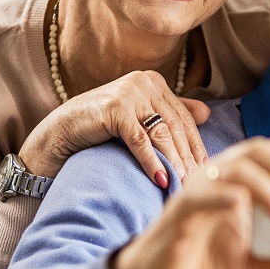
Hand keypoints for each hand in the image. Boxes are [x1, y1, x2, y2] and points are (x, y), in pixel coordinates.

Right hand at [19, 70, 211, 185]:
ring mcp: (130, 93)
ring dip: (174, 163)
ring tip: (183, 186)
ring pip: (161, 134)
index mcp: (154, 82)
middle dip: (188, 158)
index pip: (183, 117)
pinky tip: (161, 180)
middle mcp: (144, 82)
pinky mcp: (115, 108)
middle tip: (198, 183)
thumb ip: (170, 112)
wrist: (61, 131)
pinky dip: (152, 162)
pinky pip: (140, 140)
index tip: (206, 170)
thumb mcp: (139, 116)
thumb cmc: (101, 126)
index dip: (196, 145)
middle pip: (175, 126)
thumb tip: (207, 113)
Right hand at [112, 137, 269, 268]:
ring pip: (236, 170)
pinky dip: (225, 196)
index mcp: (239, 176)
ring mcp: (199, 188)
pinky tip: (244, 206)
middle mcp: (219, 173)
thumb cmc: (205, 253)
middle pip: (257, 151)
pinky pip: (203, 195)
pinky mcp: (181, 211)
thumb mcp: (251, 259)